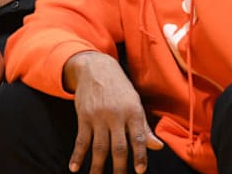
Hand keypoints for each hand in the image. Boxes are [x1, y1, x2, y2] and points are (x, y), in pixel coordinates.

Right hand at [65, 52, 162, 173]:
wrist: (96, 68)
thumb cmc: (119, 88)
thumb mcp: (135, 103)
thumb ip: (144, 127)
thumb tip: (157, 147)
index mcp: (133, 111)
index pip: (138, 138)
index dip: (140, 156)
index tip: (140, 171)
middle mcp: (116, 115)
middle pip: (119, 147)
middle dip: (120, 168)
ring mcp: (98, 116)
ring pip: (99, 147)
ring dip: (98, 167)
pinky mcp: (84, 116)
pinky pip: (81, 140)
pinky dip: (77, 155)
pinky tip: (74, 167)